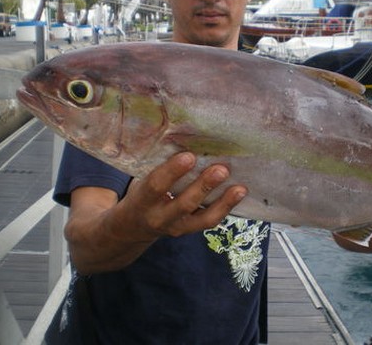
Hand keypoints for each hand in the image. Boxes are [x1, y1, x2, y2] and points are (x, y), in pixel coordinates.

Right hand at [126, 152, 247, 238]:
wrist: (132, 227)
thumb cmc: (141, 193)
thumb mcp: (140, 181)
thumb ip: (159, 167)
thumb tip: (189, 140)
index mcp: (142, 200)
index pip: (156, 185)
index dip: (173, 171)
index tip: (189, 156)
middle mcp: (159, 217)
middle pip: (184, 204)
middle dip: (204, 186)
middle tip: (222, 169)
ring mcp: (176, 227)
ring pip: (202, 218)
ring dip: (223, 202)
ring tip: (240, 188)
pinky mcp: (189, 231)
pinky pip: (209, 222)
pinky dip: (226, 208)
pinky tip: (239, 194)